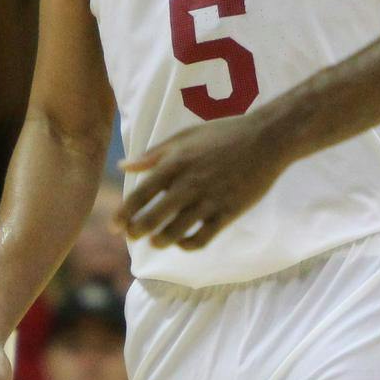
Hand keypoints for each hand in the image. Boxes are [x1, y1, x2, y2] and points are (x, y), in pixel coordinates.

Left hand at [116, 111, 289, 248]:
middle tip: (133, 236)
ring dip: (160, 241)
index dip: (123, 214)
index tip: (114, 227)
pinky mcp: (227, 213)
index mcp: (175, 163)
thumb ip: (153, 154)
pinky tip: (182, 241)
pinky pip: (201, 238)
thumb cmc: (222, 134)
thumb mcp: (184, 137)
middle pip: (152, 219)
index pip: (140, 195)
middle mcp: (188, 184)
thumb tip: (122, 165)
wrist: (265, 139)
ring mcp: (208, 200)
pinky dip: (187, 245)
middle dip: (137, 232)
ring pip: (174, 233)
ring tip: (156, 241)